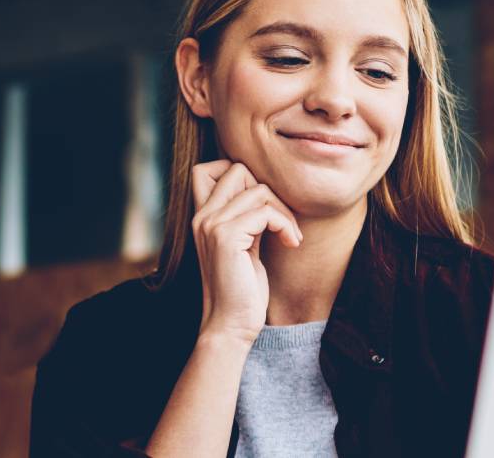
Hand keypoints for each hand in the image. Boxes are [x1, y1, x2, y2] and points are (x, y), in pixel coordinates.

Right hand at [190, 160, 301, 344]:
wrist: (230, 325)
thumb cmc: (242, 289)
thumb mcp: (243, 245)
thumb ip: (245, 218)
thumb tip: (265, 190)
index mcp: (202, 217)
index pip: (208, 168)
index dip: (240, 175)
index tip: (262, 205)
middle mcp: (202, 216)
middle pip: (237, 169)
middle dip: (269, 191)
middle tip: (281, 221)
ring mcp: (211, 225)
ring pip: (258, 189)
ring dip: (284, 211)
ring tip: (290, 235)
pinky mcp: (226, 237)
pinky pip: (266, 212)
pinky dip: (285, 225)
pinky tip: (291, 243)